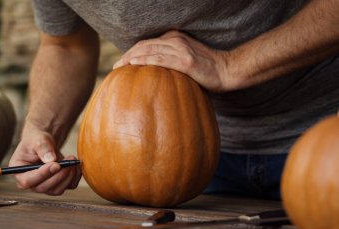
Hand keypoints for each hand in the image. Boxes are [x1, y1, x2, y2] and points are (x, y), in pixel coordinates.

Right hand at [9, 124, 81, 195]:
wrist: (45, 143)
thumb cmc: (37, 140)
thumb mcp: (38, 139)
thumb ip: (43, 148)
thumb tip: (51, 160)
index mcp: (19, 172)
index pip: (27, 181)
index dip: (42, 175)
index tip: (56, 164)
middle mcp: (30, 183)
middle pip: (43, 188)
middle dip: (58, 175)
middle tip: (69, 161)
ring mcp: (44, 186)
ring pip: (57, 190)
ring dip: (68, 176)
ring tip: (72, 158)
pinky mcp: (57, 185)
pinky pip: (68, 186)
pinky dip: (75, 177)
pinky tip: (76, 165)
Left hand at [113, 30, 233, 91]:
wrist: (227, 71)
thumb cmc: (207, 71)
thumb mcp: (186, 61)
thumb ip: (170, 62)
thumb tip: (155, 76)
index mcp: (174, 39)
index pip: (147, 43)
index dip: (132, 52)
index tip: (121, 63)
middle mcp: (175, 41)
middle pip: (144, 45)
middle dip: (127, 55)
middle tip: (115, 67)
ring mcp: (180, 49)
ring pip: (149, 49)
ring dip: (131, 58)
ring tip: (119, 67)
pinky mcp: (185, 61)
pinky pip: (160, 59)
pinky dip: (145, 60)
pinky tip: (134, 65)